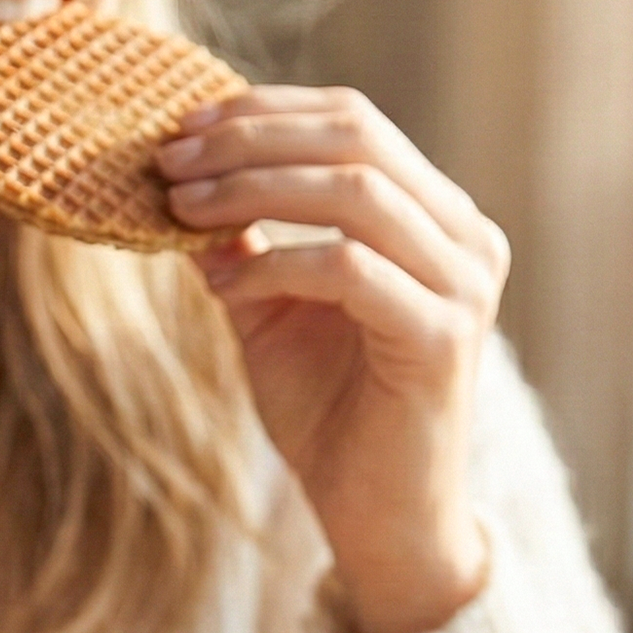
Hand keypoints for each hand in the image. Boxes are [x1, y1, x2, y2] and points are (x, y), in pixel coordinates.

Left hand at [158, 86, 508, 632]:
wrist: (380, 518)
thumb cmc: (331, 419)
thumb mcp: (271, 318)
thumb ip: (243, 251)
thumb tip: (182, 190)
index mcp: (433, 217)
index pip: (352, 121)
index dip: (263, 113)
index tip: (179, 131)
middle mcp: (464, 236)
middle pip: (356, 138)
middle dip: (250, 142)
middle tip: (169, 162)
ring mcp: (463, 283)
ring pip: (356, 192)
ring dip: (255, 192)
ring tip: (182, 212)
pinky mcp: (441, 338)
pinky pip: (349, 270)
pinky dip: (276, 265)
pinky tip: (223, 285)